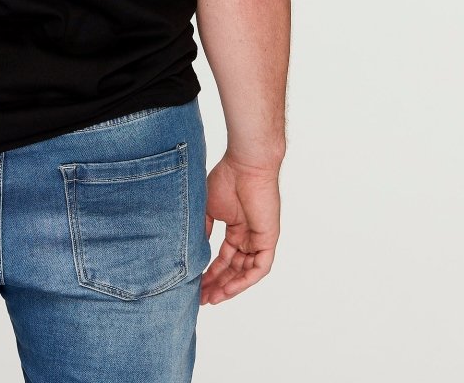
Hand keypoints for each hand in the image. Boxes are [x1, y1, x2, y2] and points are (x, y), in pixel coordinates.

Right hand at [201, 152, 280, 304]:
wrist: (245, 165)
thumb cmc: (227, 179)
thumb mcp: (208, 208)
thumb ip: (204, 229)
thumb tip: (194, 251)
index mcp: (236, 228)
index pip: (224, 258)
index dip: (211, 273)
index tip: (197, 286)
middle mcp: (249, 236)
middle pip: (233, 268)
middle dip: (217, 284)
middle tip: (201, 298)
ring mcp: (259, 239)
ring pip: (246, 272)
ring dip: (229, 286)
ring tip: (211, 297)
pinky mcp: (268, 240)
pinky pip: (259, 268)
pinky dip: (244, 280)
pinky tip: (229, 289)